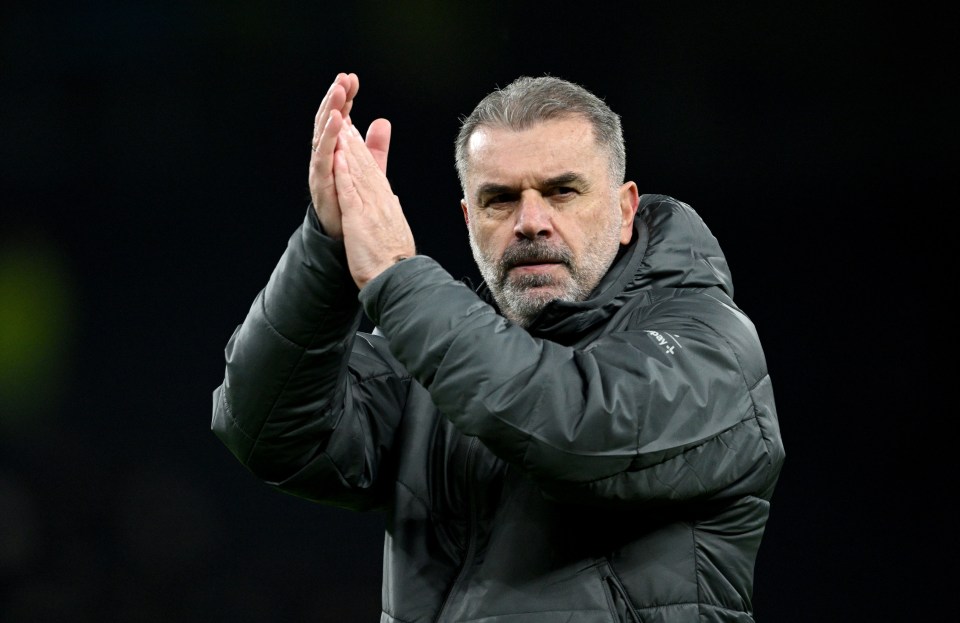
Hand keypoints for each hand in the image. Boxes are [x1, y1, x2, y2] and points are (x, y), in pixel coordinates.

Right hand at [308, 73, 390, 238]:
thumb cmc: (352, 200)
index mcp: (337, 149)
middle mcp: (326, 154)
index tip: (353, 79)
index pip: (340, 117)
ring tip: (338, 93)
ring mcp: (321, 167)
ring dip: (330, 111)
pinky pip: (323, 156)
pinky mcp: (321, 181)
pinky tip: (336, 122)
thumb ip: (374, 147)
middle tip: (343, 78)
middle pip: (328, 120)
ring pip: (323, 133)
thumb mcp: (369, 169)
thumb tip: (382, 121)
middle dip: (335, 98)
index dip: (345, 98)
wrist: (344, 233)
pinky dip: (328, 138)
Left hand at [334, 123, 415, 288]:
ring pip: (358, 172)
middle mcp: (380, 200)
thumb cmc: (393, 258)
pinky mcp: (359, 218)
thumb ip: (389, 208)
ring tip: (341, 126)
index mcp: (386, 203)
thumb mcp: (392, 227)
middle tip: (345, 117)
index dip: (362, 150)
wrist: (397, 277)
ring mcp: (370, 207)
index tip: (354, 132)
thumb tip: (391, 196)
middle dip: (354, 140)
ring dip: (349, 148)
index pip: (373, 171)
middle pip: (366, 165)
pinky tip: (339, 156)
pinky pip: (350, 191)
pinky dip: (344, 172)